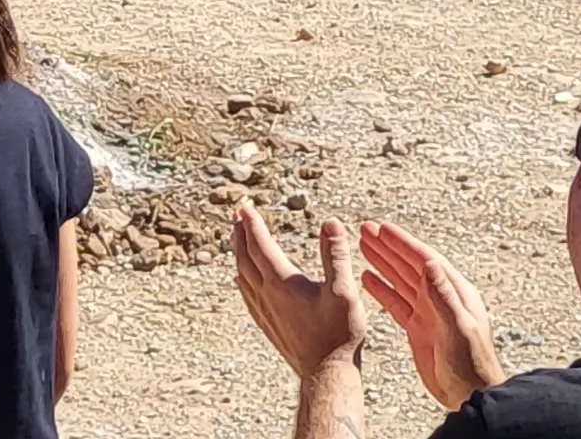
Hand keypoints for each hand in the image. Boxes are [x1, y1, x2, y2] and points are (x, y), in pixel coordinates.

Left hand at [231, 207, 370, 377]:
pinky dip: (241, 279)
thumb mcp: (344, 291)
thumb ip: (336, 255)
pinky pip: (246, 295)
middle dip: (240, 234)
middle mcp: (266, 295)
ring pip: (242, 275)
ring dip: (238, 254)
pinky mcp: (266, 324)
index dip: (252, 224)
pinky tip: (239, 279)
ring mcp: (264, 311)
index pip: (260, 245)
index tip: (245, 206)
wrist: (326, 374)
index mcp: (282, 283)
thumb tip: (331, 223)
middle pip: (245, 257)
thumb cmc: (339, 334)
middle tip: (238, 215)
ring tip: (237, 239)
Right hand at [356, 220, 501, 409]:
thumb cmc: (472, 364)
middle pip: (409, 265)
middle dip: (387, 247)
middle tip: (365, 229)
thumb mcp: (458, 328)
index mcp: (454, 292)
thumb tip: (430, 264)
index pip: (424, 260)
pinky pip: (396, 302)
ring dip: (382, 262)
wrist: (470, 394)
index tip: (382, 229)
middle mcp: (440, 298)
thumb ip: (443, 296)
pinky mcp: (418, 328)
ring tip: (363, 244)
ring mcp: (427, 313)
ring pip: (400, 280)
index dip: (402, 243)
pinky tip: (368, 278)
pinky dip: (381, 289)